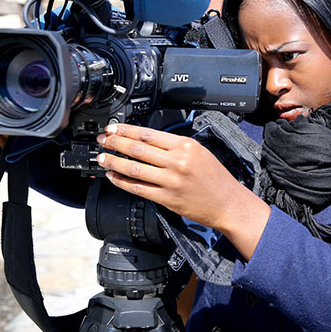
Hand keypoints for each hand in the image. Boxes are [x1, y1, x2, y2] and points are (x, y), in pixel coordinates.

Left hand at [96, 124, 270, 259]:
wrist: (228, 203)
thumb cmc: (216, 179)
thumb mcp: (199, 151)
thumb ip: (174, 146)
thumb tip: (146, 140)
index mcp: (185, 146)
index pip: (148, 134)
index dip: (126, 130)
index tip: (113, 128)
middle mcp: (177, 162)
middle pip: (138, 149)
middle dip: (115, 143)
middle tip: (103, 140)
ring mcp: (171, 181)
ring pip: (134, 168)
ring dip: (114, 162)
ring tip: (102, 157)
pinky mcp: (167, 199)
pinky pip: (138, 188)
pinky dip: (122, 182)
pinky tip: (113, 176)